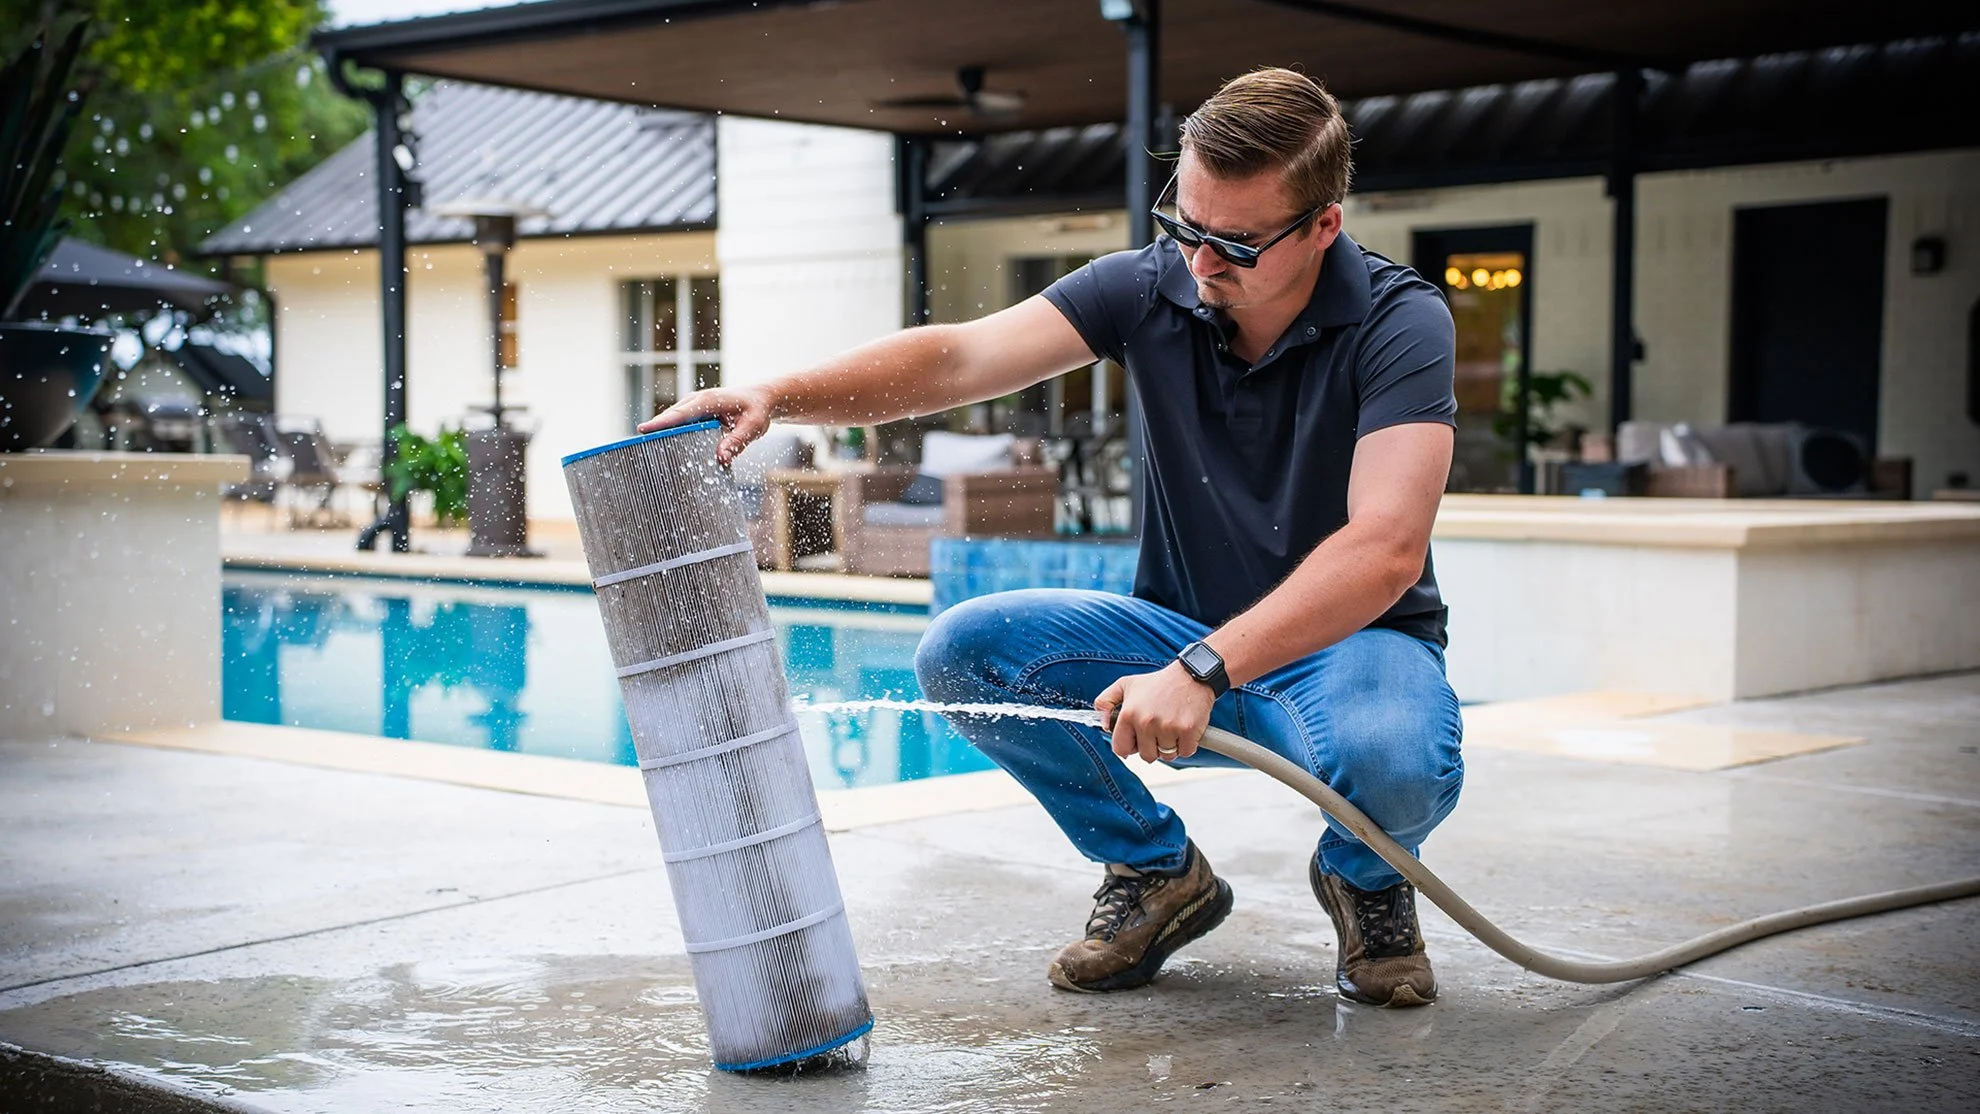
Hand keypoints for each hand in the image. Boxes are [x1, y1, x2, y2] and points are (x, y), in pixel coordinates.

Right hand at [636, 384, 774, 464]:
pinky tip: (664, 450)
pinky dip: (671, 435)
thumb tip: (720, 459)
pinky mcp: (695, 415)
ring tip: (645, 451)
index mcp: (709, 401)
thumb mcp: (753, 426)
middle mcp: (697, 401)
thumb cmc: (757, 409)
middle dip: (654, 430)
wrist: (761, 398)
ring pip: (673, 421)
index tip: (643, 430)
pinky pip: (679, 425)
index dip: (661, 423)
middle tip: (637, 447)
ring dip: (661, 434)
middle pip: (670, 417)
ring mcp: (694, 407)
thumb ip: (737, 442)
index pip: (681, 414)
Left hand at [1094, 662, 1214, 763]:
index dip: (1129, 747)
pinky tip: (1184, 728)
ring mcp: (1168, 727)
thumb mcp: (1125, 684)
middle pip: (1146, 755)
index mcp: (1129, 714)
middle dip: (1153, 747)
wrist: (1191, 674)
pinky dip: (1187, 745)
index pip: (1120, 748)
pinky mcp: (1188, 730)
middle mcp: (1146, 722)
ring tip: (1172, 726)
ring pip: (1166, 756)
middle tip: (1159, 730)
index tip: (1137, 741)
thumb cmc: (1159, 682)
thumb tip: (1103, 723)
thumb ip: (1105, 701)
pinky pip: (1185, 752)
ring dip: (1170, 746)